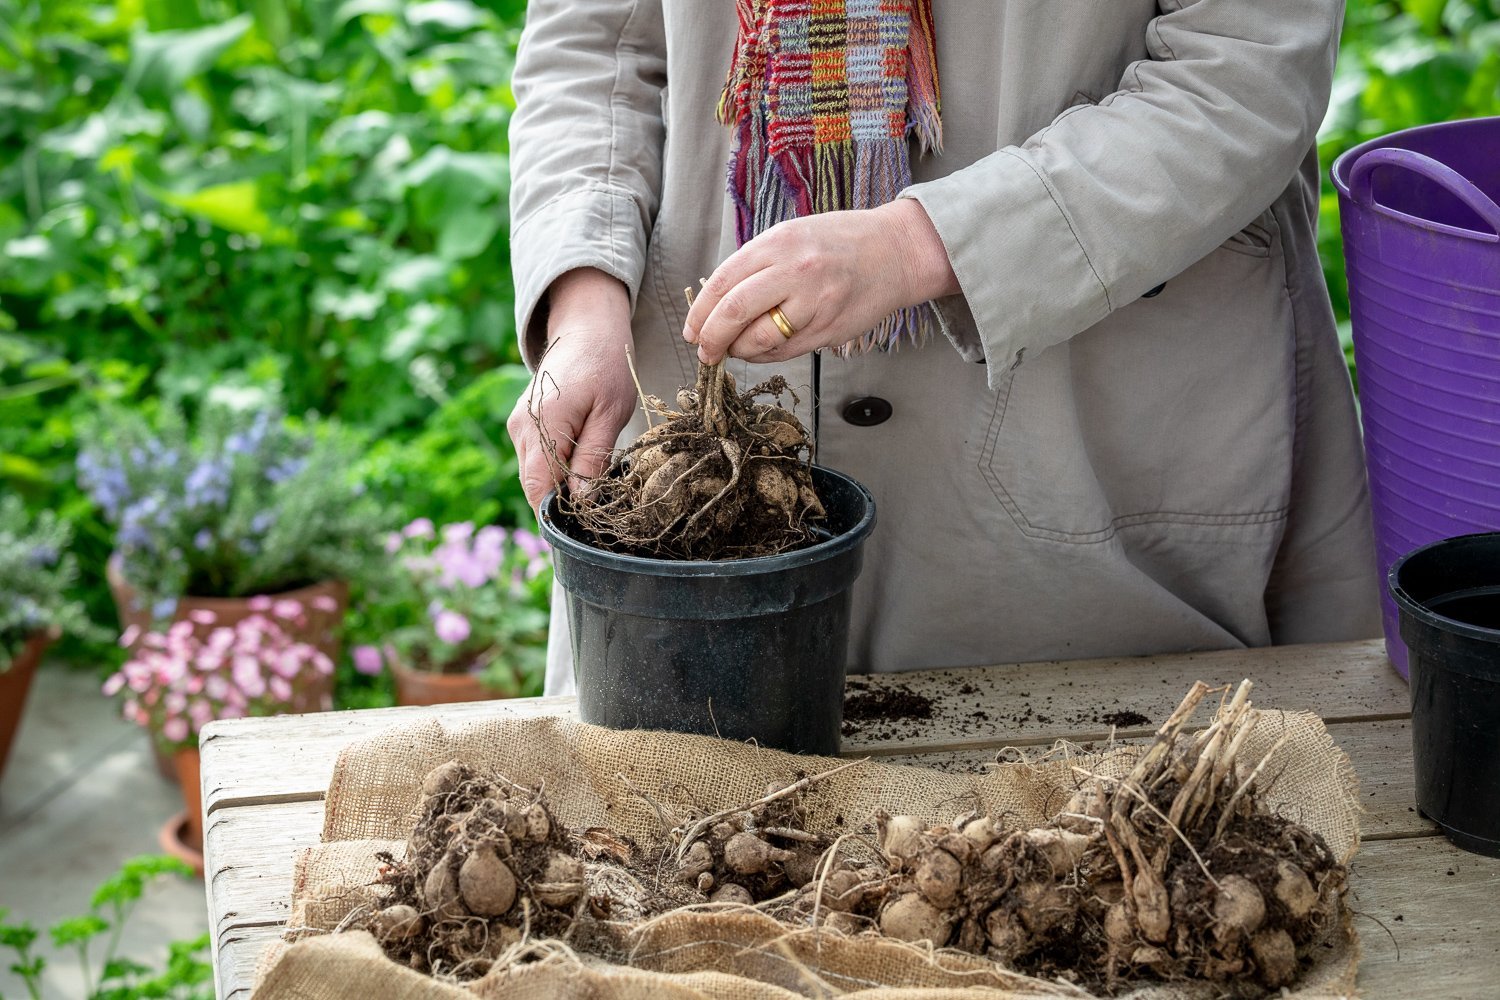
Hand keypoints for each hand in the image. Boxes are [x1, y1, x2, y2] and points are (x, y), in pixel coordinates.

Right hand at [506, 269, 637, 510]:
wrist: (586, 330)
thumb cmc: (606, 366)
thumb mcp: (611, 413)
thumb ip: (593, 457)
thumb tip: (582, 500)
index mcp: (542, 423)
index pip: (539, 487)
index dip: (559, 512)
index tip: (587, 524)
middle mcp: (521, 427)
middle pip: (534, 485)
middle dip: (562, 501)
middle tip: (598, 505)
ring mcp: (517, 425)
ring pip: (534, 474)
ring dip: (559, 483)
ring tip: (592, 478)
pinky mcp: (522, 424)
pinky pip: (535, 459)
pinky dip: (555, 467)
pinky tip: (580, 460)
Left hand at [683, 199, 958, 364]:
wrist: (895, 251)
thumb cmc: (840, 242)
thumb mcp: (792, 236)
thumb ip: (756, 264)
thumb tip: (716, 303)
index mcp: (778, 243)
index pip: (723, 282)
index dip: (700, 312)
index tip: (691, 330)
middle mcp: (794, 271)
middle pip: (734, 312)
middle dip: (711, 338)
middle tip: (705, 351)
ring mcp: (814, 302)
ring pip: (760, 339)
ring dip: (739, 351)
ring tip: (735, 350)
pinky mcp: (829, 328)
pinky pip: (786, 351)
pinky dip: (766, 356)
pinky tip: (761, 351)